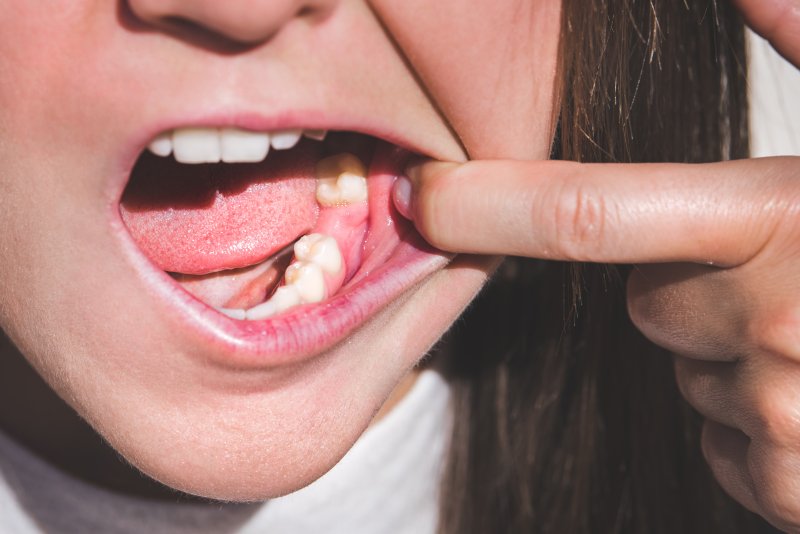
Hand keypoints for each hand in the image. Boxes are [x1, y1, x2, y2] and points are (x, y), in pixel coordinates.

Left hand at [392, 1, 799, 528]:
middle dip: (691, 281)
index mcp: (787, 228)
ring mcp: (784, 425)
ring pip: (683, 370)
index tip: (426, 196)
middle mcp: (771, 332)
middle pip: (644, 301)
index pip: (590, 211)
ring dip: (733, 348)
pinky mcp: (792, 490)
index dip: (492, 202)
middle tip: (792, 270)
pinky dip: (759, 416)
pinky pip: (721, 438)